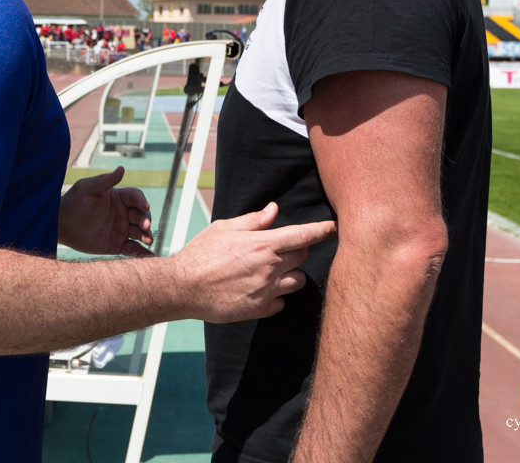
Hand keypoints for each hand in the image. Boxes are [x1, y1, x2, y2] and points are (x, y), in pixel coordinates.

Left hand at [58, 166, 153, 257]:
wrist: (60, 225)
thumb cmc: (72, 202)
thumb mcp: (86, 188)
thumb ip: (104, 180)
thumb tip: (122, 168)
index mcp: (118, 197)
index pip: (135, 197)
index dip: (141, 200)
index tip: (144, 205)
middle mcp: (123, 213)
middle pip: (142, 215)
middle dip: (146, 219)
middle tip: (145, 225)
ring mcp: (122, 229)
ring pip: (140, 232)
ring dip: (147, 235)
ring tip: (149, 240)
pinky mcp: (118, 245)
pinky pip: (133, 249)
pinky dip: (143, 252)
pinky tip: (150, 256)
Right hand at [175, 202, 335, 322]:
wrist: (183, 287)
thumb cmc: (201, 253)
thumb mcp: (224, 228)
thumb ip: (253, 220)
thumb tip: (273, 210)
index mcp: (262, 244)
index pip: (304, 235)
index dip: (323, 230)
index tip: (335, 228)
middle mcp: (270, 267)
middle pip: (303, 256)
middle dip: (298, 250)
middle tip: (281, 249)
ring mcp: (267, 290)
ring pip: (299, 282)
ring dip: (292, 274)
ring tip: (272, 271)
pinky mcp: (260, 309)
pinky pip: (282, 303)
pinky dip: (276, 296)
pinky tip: (260, 290)